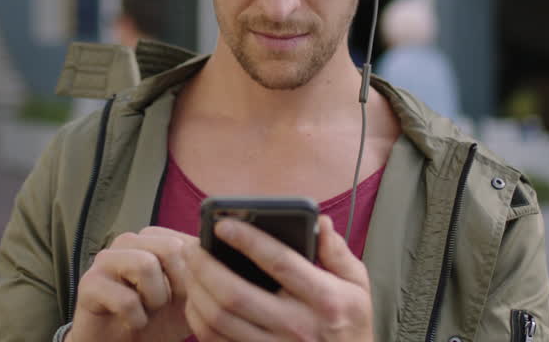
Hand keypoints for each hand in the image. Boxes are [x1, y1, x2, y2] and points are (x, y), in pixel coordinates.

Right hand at [66, 227, 194, 341]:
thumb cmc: (157, 320)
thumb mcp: (189, 298)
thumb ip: (204, 275)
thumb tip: (221, 257)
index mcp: (154, 239)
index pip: (189, 241)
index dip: (196, 275)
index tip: (187, 296)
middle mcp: (129, 241)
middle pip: (170, 248)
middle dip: (177, 287)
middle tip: (165, 305)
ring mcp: (106, 259)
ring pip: (146, 265)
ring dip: (155, 300)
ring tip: (148, 311)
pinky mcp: (89, 284)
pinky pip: (126, 298)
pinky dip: (136, 320)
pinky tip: (132, 323)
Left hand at [182, 214, 373, 340]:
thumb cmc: (351, 324)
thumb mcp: (358, 286)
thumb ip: (337, 252)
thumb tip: (319, 221)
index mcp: (325, 299)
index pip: (279, 263)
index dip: (247, 239)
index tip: (223, 223)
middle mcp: (297, 327)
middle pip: (235, 294)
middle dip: (205, 266)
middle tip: (193, 246)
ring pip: (218, 320)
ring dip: (196, 291)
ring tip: (190, 269)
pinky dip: (198, 318)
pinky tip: (197, 299)